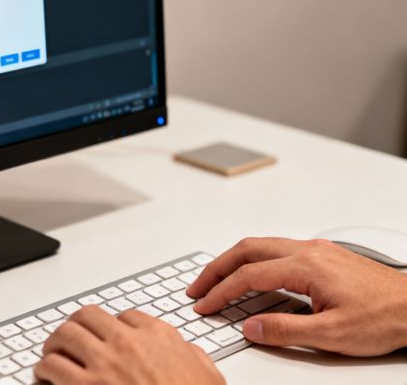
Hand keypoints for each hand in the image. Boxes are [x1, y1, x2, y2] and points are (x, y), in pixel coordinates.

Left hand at [35, 306, 224, 384]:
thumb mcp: (208, 377)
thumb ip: (194, 358)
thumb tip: (190, 353)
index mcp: (158, 336)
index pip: (125, 316)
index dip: (112, 327)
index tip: (105, 336)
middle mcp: (127, 343)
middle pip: (87, 316)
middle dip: (76, 327)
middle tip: (70, 340)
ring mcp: (105, 363)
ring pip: (64, 335)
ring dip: (55, 345)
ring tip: (52, 356)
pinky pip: (52, 367)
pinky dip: (44, 371)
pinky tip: (44, 378)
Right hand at [188, 237, 406, 355]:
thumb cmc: (384, 317)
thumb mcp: (332, 334)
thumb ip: (284, 330)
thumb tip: (250, 327)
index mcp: (307, 266)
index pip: (249, 275)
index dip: (220, 291)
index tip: (204, 304)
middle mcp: (308, 250)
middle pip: (247, 249)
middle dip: (216, 268)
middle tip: (197, 287)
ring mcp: (316, 250)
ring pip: (260, 245)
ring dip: (233, 262)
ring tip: (215, 281)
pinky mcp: (323, 255)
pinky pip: (276, 250)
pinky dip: (252, 261)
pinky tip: (250, 276)